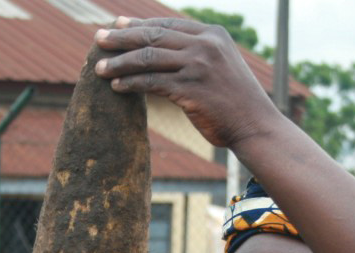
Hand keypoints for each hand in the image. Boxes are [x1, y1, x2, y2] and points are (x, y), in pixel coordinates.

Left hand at [94, 16, 282, 148]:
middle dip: (122, 37)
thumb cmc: (236, 101)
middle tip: (98, 39)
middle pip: (153, 36)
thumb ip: (198, 52)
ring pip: (148, 57)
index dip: (140, 24)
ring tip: (99, 68)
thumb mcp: (221, 65)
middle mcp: (206, 45)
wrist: (256, 125)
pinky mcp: (190, 89)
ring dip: (119, 63)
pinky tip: (115, 86)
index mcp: (213, 34)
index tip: (118, 24)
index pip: (168, 24)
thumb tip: (166, 49)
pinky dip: (130, 83)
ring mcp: (198, 66)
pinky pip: (151, 82)